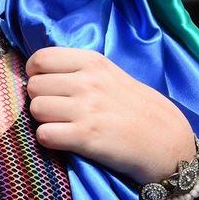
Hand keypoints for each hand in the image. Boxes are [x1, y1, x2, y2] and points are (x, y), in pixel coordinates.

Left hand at [26, 47, 195, 184]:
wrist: (164, 139)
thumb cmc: (133, 106)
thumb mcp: (109, 74)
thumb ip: (78, 69)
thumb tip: (38, 71)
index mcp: (92, 62)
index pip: (41, 59)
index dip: (36, 74)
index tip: (46, 86)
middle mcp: (87, 82)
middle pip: (34, 86)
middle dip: (40, 99)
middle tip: (57, 109)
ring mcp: (87, 109)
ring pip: (36, 109)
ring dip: (43, 120)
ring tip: (62, 124)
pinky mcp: (86, 137)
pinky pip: (44, 134)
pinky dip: (49, 139)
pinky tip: (64, 140)